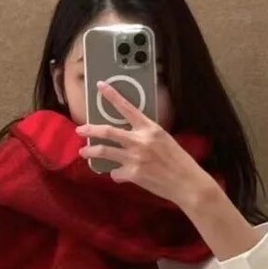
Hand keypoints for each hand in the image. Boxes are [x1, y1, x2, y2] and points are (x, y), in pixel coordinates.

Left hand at [76, 85, 218, 208]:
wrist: (187, 182)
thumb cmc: (179, 161)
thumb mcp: (164, 140)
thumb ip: (146, 136)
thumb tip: (129, 137)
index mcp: (150, 128)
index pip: (127, 107)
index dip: (112, 95)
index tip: (101, 86)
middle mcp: (141, 141)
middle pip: (108, 131)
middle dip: (91, 129)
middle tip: (80, 129)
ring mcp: (135, 158)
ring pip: (104, 152)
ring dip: (91, 151)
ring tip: (83, 152)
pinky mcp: (133, 174)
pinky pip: (115, 173)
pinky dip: (115, 174)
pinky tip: (120, 175)